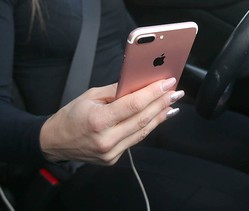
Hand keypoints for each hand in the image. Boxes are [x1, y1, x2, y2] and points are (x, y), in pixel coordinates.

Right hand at [40, 78, 183, 164]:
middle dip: (162, 103)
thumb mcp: (90, 96)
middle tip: (176, 92)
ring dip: (160, 116)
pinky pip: (135, 139)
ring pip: (143, 132)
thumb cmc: (70, 116)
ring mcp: (111, 152)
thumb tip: (138, 84)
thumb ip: (116, 91)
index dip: (154, 93)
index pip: (133, 105)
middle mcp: (106, 139)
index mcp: (98, 120)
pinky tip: (157, 117)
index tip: (167, 83)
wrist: (54, 142)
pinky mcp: (114, 158)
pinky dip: (148, 127)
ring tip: (172, 104)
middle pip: (143, 119)